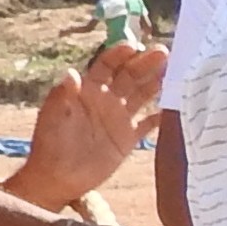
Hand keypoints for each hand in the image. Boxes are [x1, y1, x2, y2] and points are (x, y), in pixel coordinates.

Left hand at [11, 45, 165, 204]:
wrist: (56, 179)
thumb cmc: (50, 145)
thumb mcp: (53, 118)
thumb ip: (63, 96)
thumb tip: (71, 73)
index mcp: (87, 92)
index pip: (106, 67)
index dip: (119, 55)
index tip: (135, 46)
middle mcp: (106, 101)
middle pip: (129, 76)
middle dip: (146, 63)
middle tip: (164, 52)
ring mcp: (118, 120)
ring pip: (142, 95)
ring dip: (157, 83)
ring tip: (176, 71)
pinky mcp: (127, 139)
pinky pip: (147, 125)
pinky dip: (160, 117)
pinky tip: (174, 108)